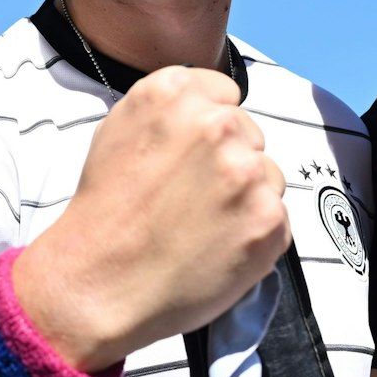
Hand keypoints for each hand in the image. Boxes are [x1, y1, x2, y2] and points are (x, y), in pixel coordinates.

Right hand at [13, 66, 290, 371]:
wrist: (100, 283)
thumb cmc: (104, 214)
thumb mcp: (117, 132)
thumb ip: (169, 110)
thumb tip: (208, 109)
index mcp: (174, 95)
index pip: (223, 93)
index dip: (208, 129)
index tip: (191, 156)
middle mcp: (215, 125)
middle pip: (249, 133)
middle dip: (229, 161)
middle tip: (191, 198)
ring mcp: (247, 172)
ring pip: (267, 175)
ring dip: (246, 196)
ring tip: (201, 227)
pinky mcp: (268, 219)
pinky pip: (276, 217)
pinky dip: (253, 234)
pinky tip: (216, 248)